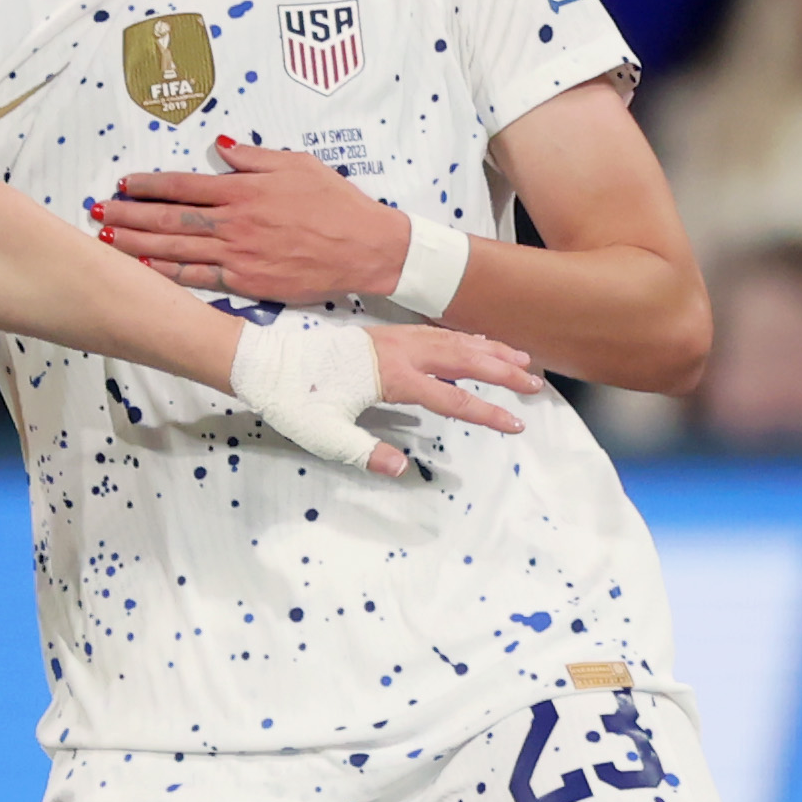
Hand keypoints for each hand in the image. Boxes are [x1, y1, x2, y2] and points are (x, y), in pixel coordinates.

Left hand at [92, 134, 408, 304]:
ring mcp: (238, 255)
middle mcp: (234, 222)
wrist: (364, 247)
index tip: (124, 183)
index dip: (149, 185)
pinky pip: (199, 278)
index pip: (183, 185)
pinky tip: (144, 269)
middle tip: (98, 212)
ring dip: (137, 244)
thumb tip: (220, 146)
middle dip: (129, 215)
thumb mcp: (297, 163)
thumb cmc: (335, 202)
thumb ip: (253, 157)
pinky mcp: (247, 283)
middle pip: (169, 218)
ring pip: (176, 249)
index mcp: (243, 190)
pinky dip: (169, 274)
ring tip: (106, 240)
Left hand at [230, 319, 539, 476]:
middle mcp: (399, 352)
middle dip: (503, 372)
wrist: (266, 364)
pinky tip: (474, 343)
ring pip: (452, 340)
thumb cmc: (294, 401)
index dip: (487, 413)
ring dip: (489, 349)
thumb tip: (400, 468)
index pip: (452, 398)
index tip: (515, 424)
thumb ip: (365, 452)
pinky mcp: (383, 336)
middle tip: (535, 385)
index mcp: (391, 377)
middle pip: (464, 359)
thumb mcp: (326, 435)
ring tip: (521, 359)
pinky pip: (435, 333)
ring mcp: (392, 339)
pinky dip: (462, 337)